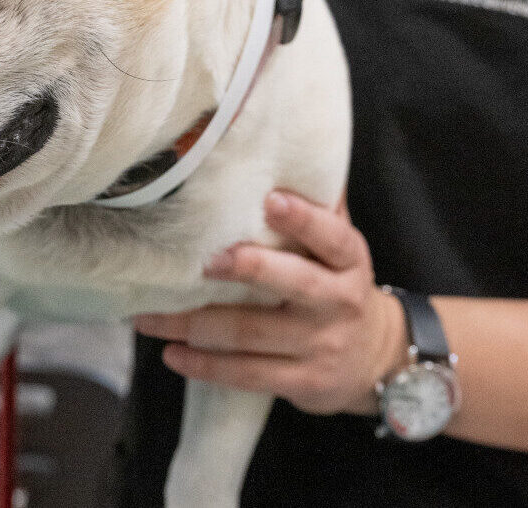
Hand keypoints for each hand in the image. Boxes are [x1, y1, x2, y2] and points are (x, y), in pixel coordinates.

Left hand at [134, 190, 407, 415]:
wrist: (377, 358)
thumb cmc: (338, 287)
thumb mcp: (340, 250)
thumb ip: (317, 208)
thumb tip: (281, 146)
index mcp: (348, 260)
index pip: (331, 236)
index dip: (303, 219)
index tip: (270, 199)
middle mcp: (337, 301)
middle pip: (294, 283)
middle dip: (250, 269)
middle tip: (205, 260)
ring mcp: (319, 345)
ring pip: (253, 334)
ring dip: (196, 324)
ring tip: (150, 315)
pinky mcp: (302, 381)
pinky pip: (247, 373)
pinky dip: (206, 365)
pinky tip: (172, 354)